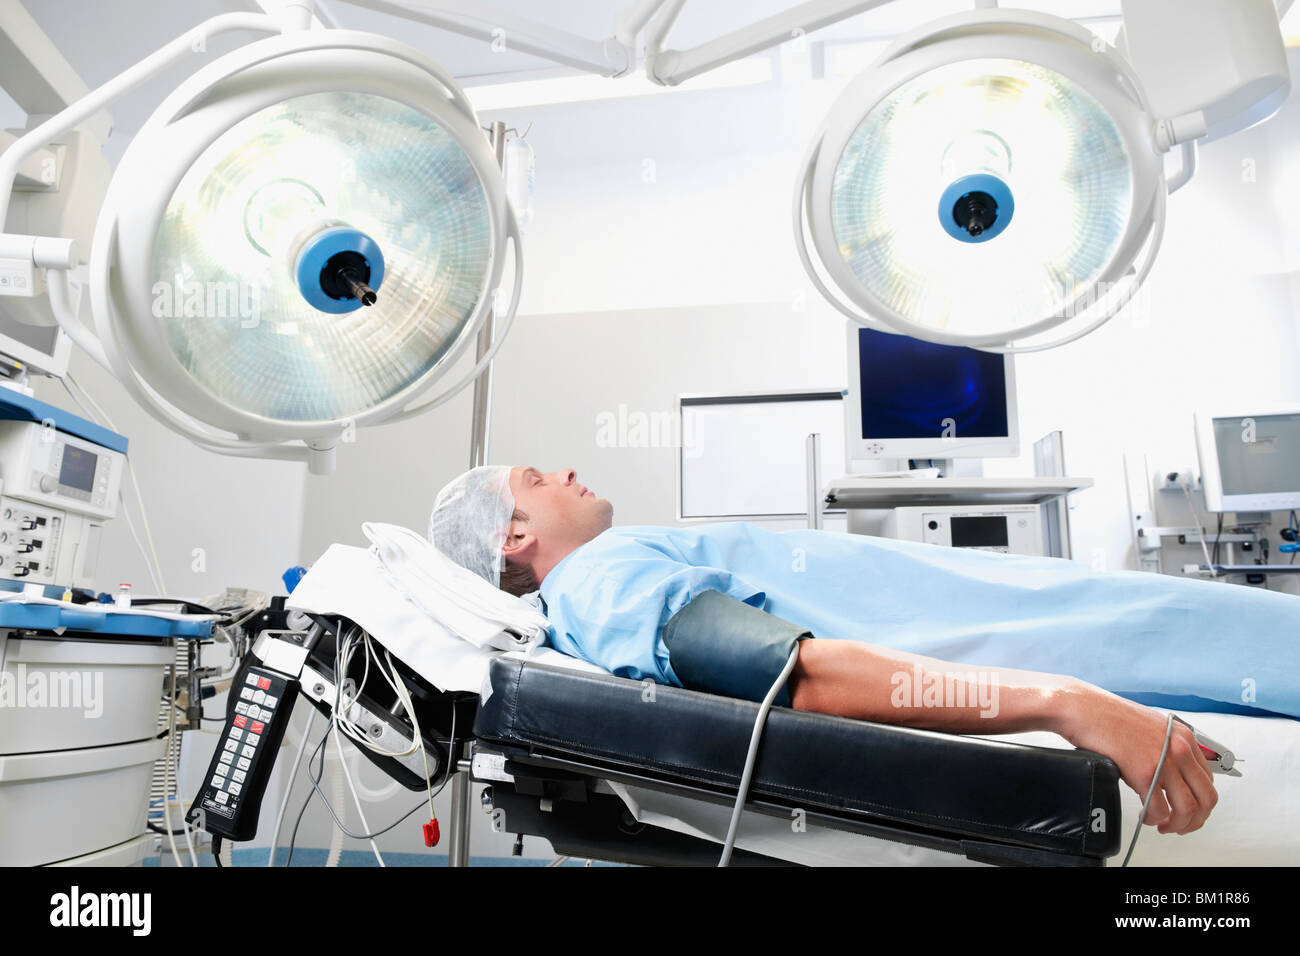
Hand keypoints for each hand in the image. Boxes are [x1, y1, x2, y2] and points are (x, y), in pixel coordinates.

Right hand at [1057, 684, 1217, 834]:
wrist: (1085, 708)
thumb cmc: (1108, 716)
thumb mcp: (1150, 727)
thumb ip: (1166, 747)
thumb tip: (1171, 773)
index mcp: (1183, 736)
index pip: (1209, 780)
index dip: (1201, 802)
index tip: (1189, 810)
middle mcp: (1179, 749)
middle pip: (1206, 798)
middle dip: (1195, 820)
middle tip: (1181, 826)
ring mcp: (1164, 761)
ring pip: (1187, 809)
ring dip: (1176, 825)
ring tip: (1162, 826)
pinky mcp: (1144, 772)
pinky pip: (1158, 809)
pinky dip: (1153, 819)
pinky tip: (1144, 817)